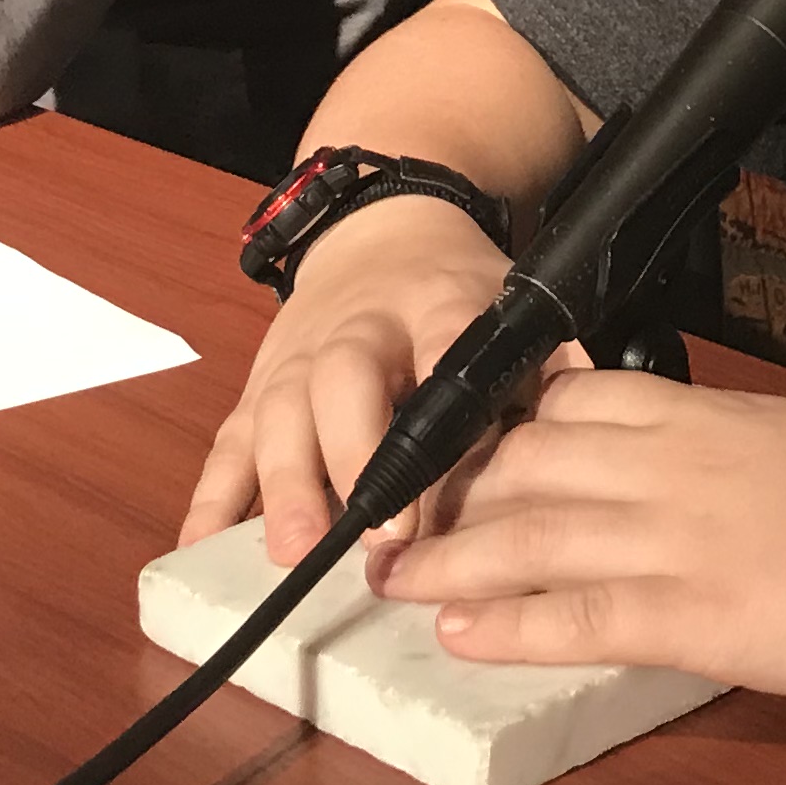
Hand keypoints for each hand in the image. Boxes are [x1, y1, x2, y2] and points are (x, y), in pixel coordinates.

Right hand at [181, 195, 511, 561]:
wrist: (381, 233)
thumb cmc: (455, 294)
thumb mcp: (509, 308)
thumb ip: (546, 370)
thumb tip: (584, 434)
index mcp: (436, 302)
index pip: (445, 336)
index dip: (447, 389)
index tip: (460, 456)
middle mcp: (357, 329)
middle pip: (345, 381)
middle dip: (356, 457)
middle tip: (379, 538)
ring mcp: (296, 360)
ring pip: (279, 414)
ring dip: (285, 485)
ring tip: (296, 551)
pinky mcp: (256, 390)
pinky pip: (227, 444)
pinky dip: (211, 498)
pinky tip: (202, 550)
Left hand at [368, 371, 785, 699]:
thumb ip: (745, 458)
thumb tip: (725, 483)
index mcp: (700, 418)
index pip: (563, 406)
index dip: (490, 429)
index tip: (439, 450)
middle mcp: (669, 467)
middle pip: (521, 464)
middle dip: (442, 492)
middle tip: (380, 519)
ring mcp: (677, 540)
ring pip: (527, 535)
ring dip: (445, 558)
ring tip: (384, 579)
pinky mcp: (700, 616)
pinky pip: (580, 616)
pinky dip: (510, 623)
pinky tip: (459, 633)